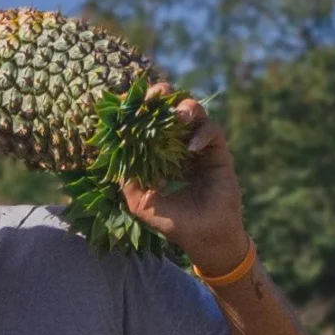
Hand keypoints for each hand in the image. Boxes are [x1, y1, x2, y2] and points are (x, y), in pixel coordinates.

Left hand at [122, 92, 249, 274]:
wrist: (204, 238)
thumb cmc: (174, 222)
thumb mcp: (142, 202)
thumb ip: (128, 180)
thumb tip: (115, 155)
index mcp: (160, 152)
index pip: (149, 121)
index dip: (139, 108)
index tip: (127, 100)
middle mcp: (179, 144)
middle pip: (172, 107)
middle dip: (163, 96)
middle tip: (155, 96)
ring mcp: (200, 147)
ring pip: (195, 112)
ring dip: (186, 108)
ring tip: (178, 116)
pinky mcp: (219, 153)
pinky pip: (213, 132)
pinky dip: (203, 134)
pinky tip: (192, 148)